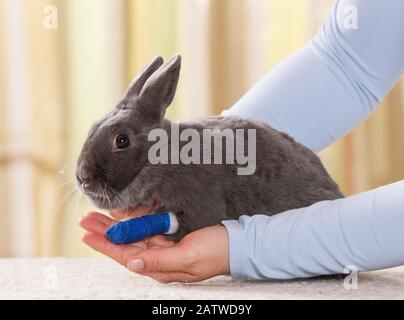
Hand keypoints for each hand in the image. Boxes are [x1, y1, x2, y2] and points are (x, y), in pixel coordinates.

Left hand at [79, 211, 229, 282]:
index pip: (125, 256)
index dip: (105, 245)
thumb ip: (159, 261)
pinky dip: (134, 221)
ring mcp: (165, 246)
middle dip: (105, 232)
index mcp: (161, 267)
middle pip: (125, 245)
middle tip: (86, 219)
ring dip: (116, 225)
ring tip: (99, 215)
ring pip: (133, 236)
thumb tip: (132, 263)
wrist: (237, 243)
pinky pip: (148, 228)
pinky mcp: (172, 236)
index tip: (87, 234)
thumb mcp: (188, 258)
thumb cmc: (216, 252)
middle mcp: (159, 257)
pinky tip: (125, 214)